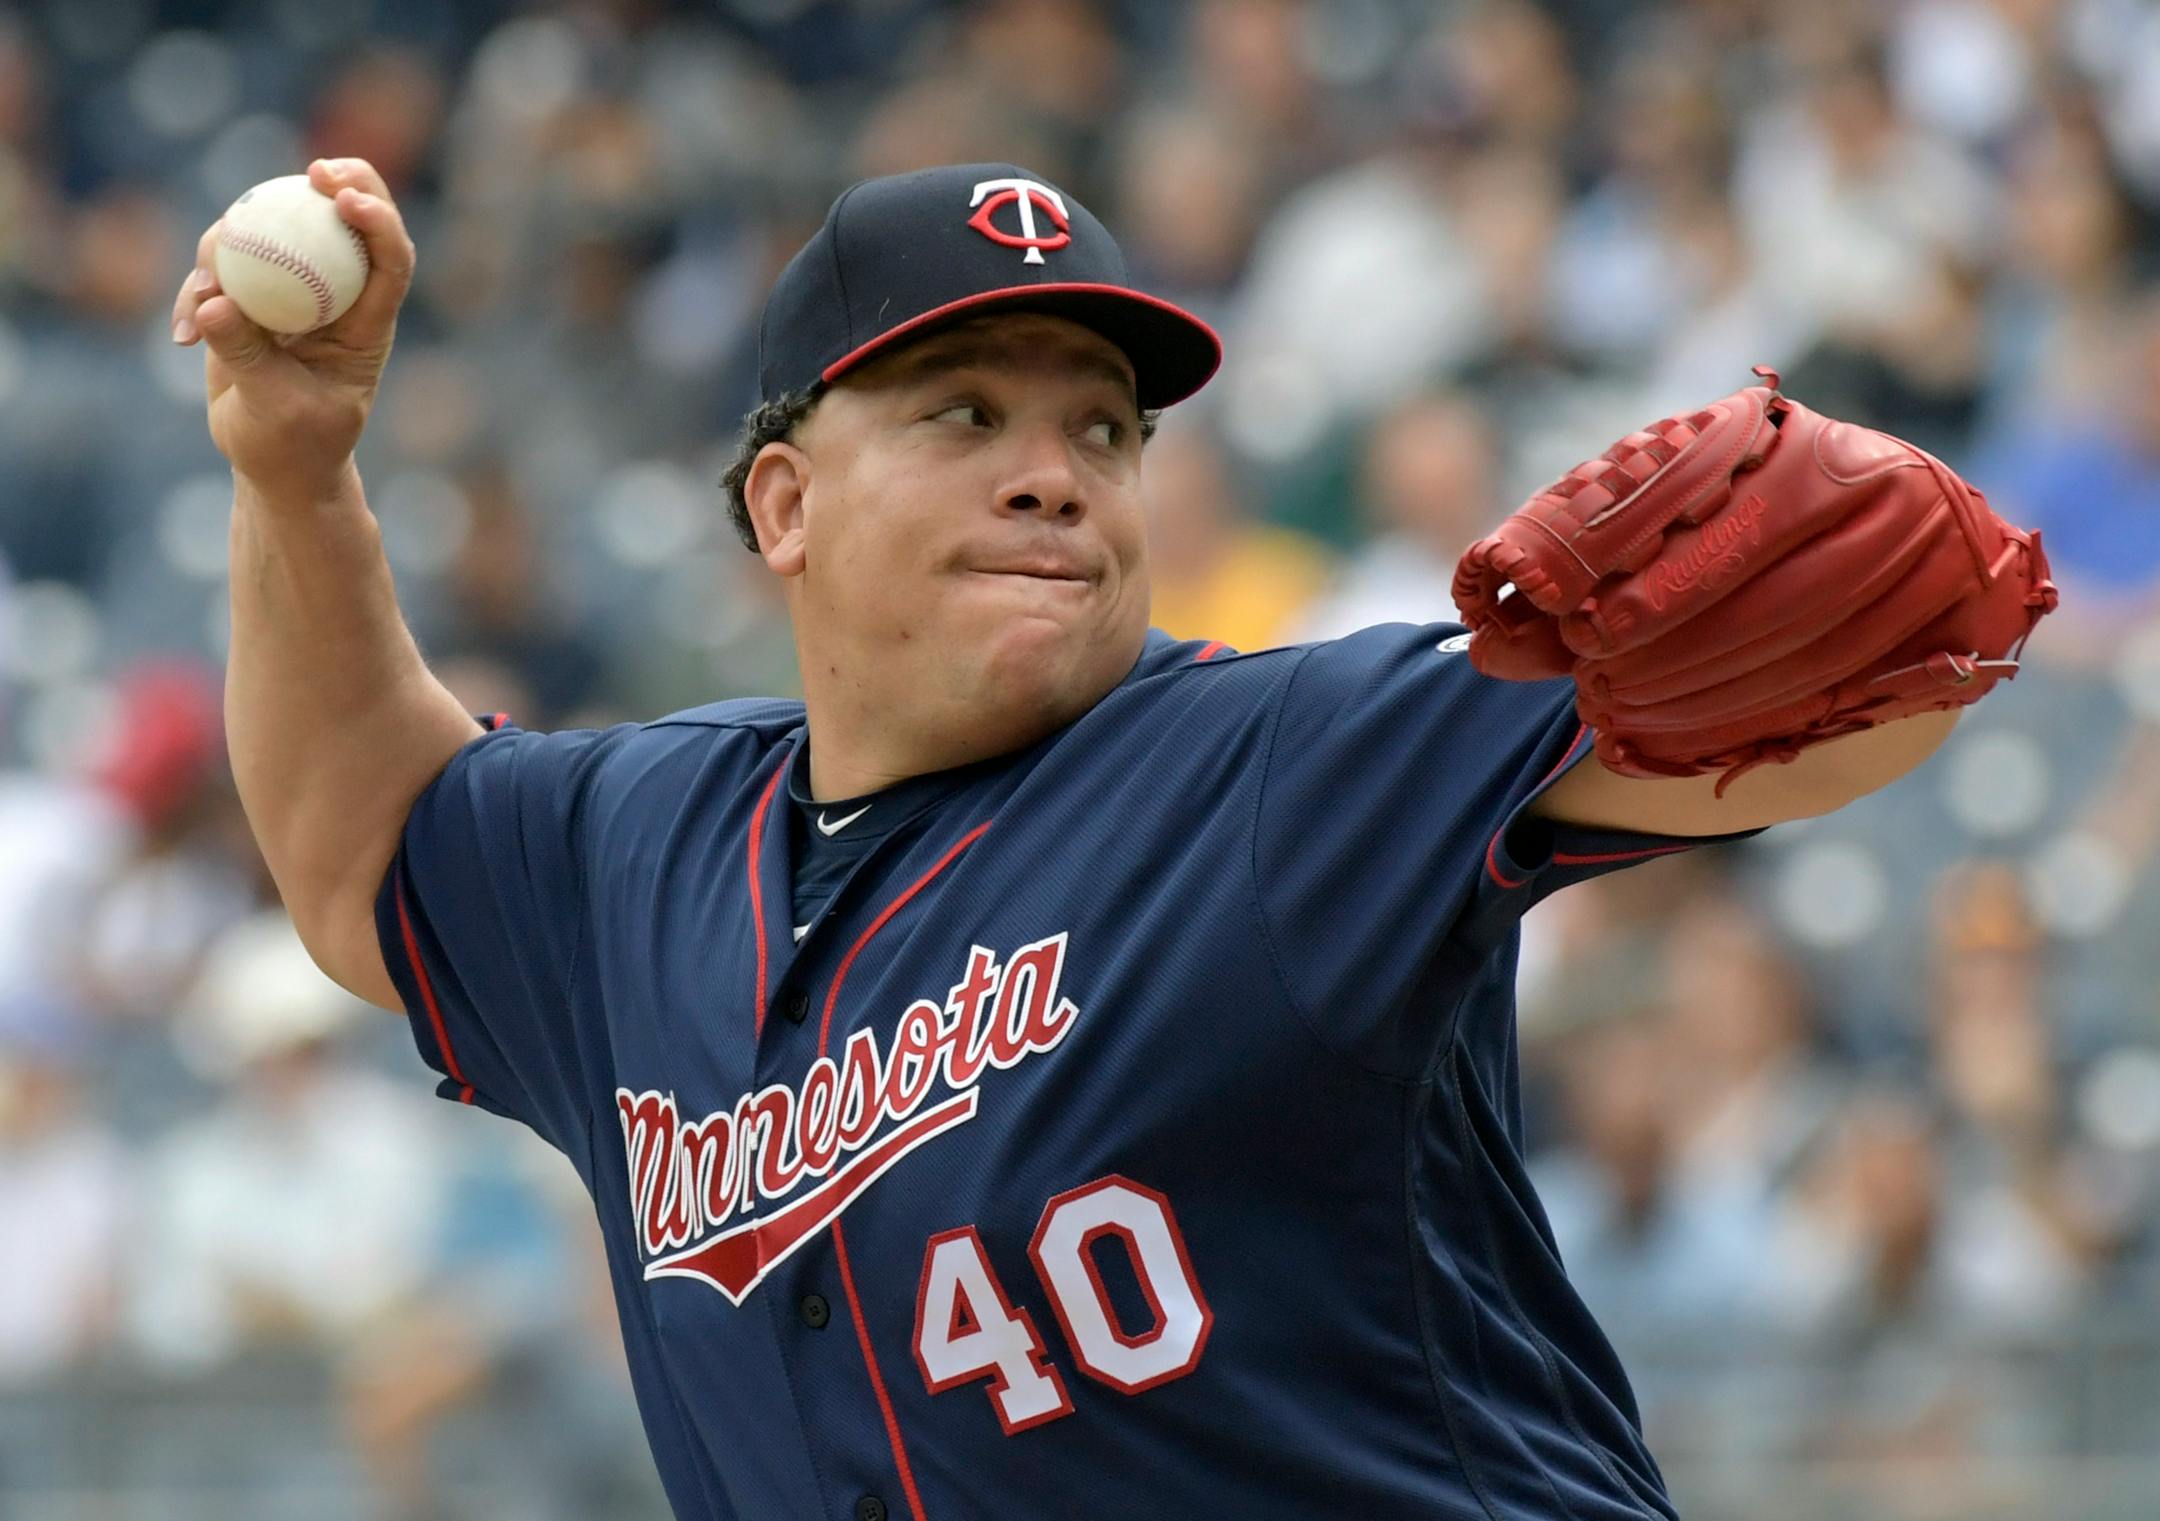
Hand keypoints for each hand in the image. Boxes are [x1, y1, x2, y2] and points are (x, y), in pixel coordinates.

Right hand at [172, 158, 415, 502]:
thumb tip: (214, 304)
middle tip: (313, 170)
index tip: (349, 198)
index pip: (389, 264)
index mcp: (366, 326)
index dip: (379, 223)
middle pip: (344, 222)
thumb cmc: (294, 446)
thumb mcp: (276, 409)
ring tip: (204, 304)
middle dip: (339, 184)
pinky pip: (221, 267)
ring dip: (231, 250)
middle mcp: (335, 298)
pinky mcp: (248, 294)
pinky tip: (184, 336)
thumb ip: (248, 356)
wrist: (274, 465)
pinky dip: (197, 290)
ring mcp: (291, 290)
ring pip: (271, 232)